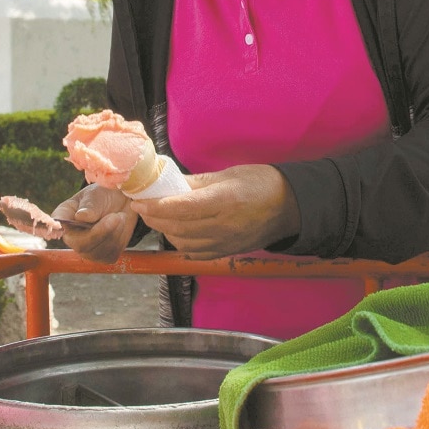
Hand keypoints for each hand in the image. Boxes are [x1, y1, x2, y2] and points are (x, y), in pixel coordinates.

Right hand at [50, 184, 137, 263]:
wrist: (121, 201)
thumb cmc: (103, 195)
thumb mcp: (95, 194)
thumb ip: (89, 205)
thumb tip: (81, 217)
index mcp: (63, 218)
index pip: (59, 227)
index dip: (66, 228)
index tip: (82, 219)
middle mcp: (71, 238)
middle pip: (82, 246)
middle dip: (102, 232)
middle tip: (117, 216)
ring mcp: (86, 249)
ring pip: (99, 252)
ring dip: (114, 233)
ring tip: (119, 216)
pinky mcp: (103, 256)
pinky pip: (111, 254)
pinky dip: (120, 239)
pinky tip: (120, 226)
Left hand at [129, 164, 299, 259]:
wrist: (290, 207)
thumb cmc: (260, 183)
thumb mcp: (227, 175)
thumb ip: (195, 183)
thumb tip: (166, 183)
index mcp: (224, 201)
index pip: (181, 208)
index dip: (156, 206)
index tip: (139, 200)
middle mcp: (223, 226)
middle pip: (177, 227)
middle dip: (154, 218)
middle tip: (142, 206)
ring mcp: (225, 243)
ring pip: (182, 242)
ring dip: (164, 230)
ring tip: (156, 216)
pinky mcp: (226, 253)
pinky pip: (194, 252)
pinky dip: (179, 242)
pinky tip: (175, 230)